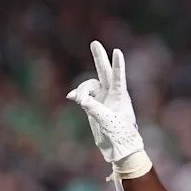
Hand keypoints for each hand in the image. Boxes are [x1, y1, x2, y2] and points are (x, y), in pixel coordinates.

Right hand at [67, 41, 144, 165]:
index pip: (118, 76)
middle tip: (95, 42)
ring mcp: (102, 99)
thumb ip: (92, 107)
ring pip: (89, 86)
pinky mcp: (94, 106)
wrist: (119, 148)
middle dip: (98, 57)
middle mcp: (111, 94)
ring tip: (78, 100)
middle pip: (104, 72)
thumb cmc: (119, 134)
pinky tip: (71, 97)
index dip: (117, 64)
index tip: (117, 51)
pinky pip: (83, 96)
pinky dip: (77, 95)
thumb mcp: (106, 120)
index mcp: (120, 96)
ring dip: (82, 90)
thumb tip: (77, 97)